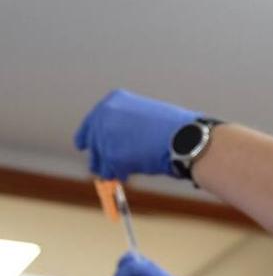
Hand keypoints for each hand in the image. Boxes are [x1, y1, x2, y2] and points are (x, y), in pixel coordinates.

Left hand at [74, 89, 198, 179]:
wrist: (186, 138)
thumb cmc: (175, 128)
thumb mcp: (146, 115)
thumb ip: (126, 124)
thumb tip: (114, 143)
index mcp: (113, 100)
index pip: (91, 123)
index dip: (90, 136)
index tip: (84, 145)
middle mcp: (104, 115)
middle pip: (90, 141)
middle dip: (99, 155)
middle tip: (104, 167)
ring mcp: (106, 135)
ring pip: (98, 160)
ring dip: (109, 167)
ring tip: (125, 170)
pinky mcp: (111, 156)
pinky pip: (110, 172)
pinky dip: (120, 174)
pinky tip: (133, 171)